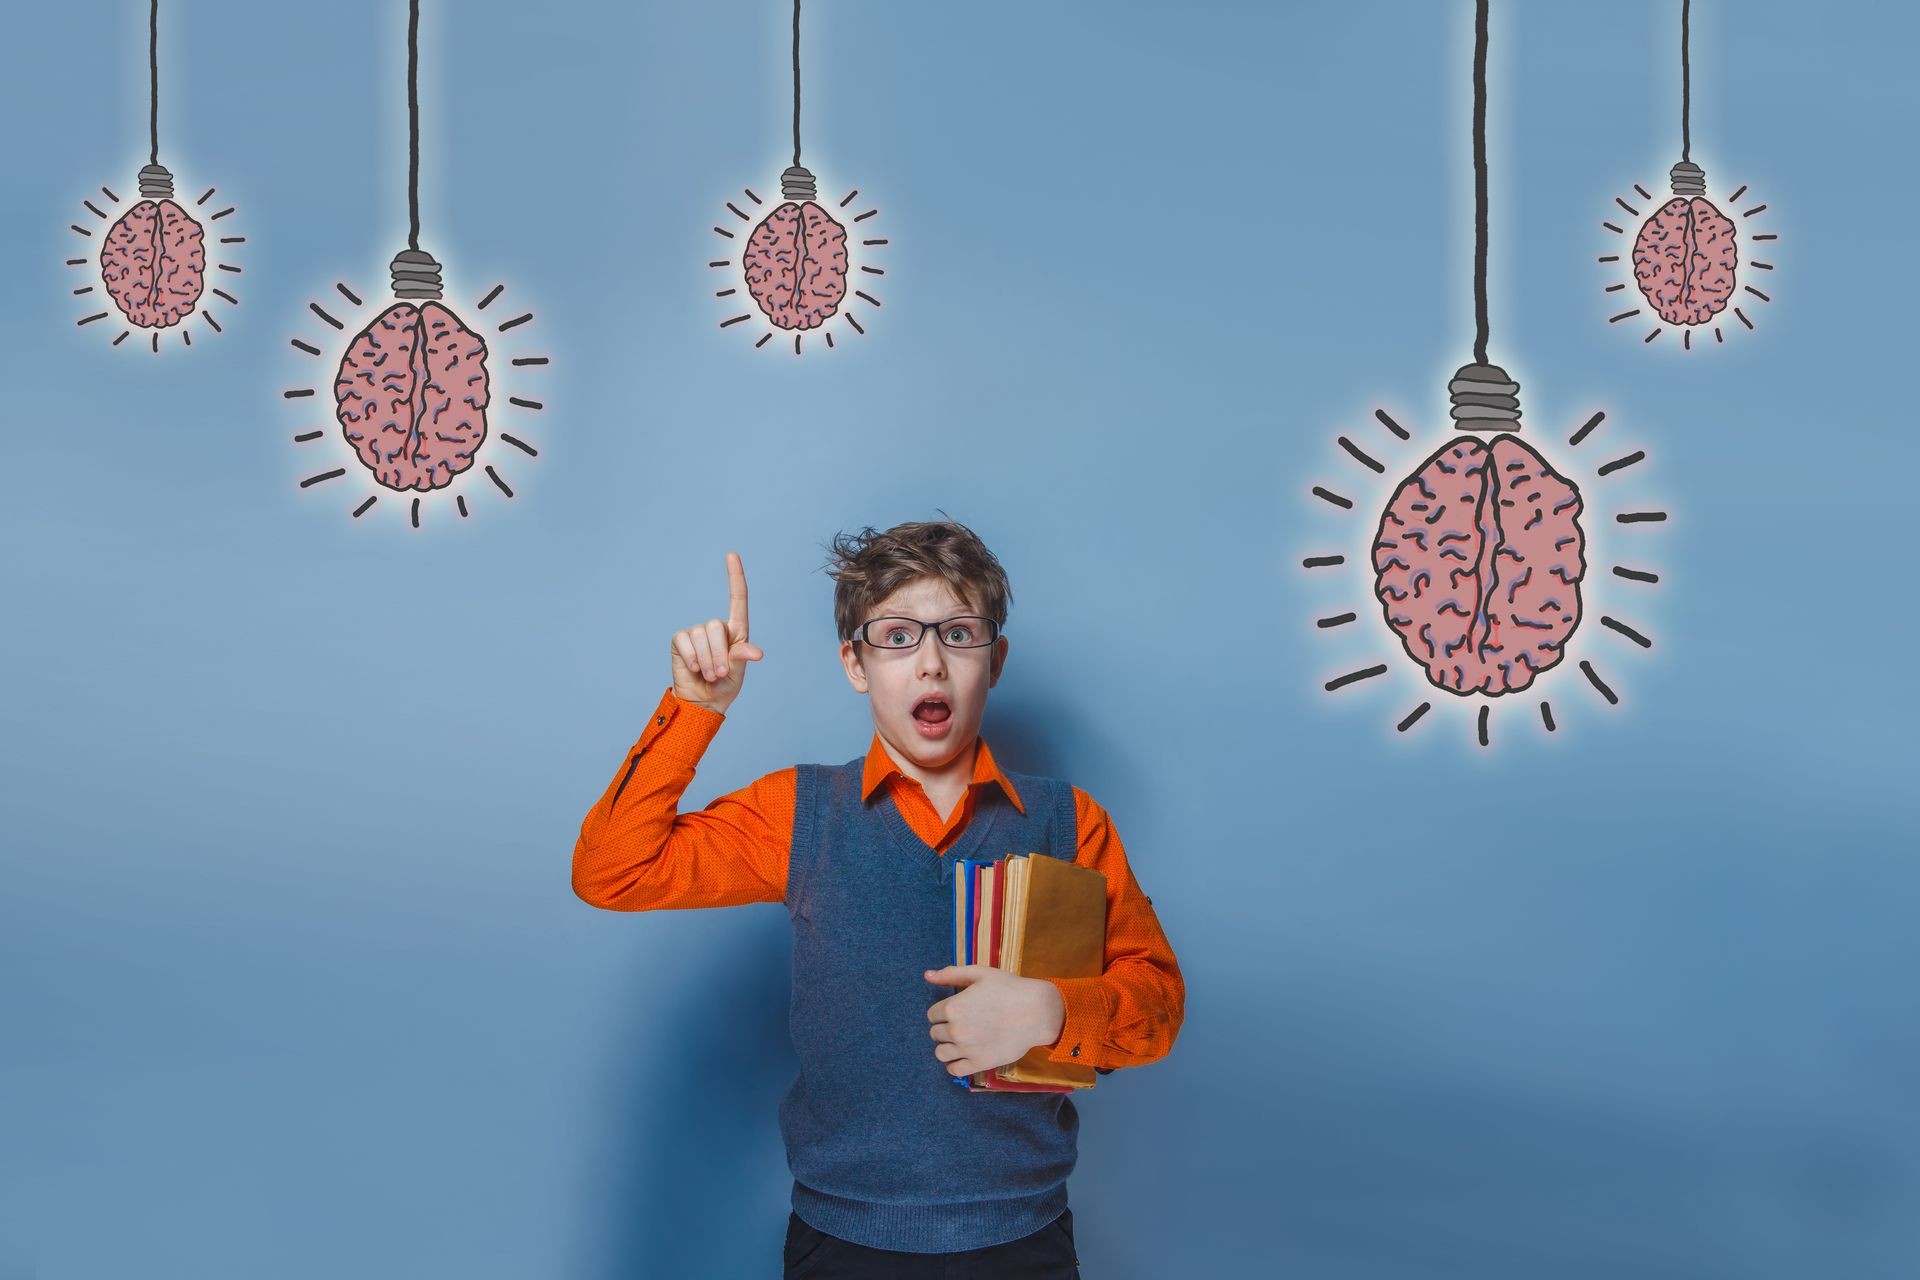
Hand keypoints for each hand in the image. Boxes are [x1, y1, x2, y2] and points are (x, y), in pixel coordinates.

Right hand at [670, 552, 763, 714]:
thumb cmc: (724, 685)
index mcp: (736, 630)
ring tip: (709, 674)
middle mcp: (715, 628)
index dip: (735, 576)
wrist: (703, 701)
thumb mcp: (738, 672)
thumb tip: (755, 653)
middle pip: (717, 627)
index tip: (731, 554)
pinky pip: (685, 641)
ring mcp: (696, 633)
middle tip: (720, 673)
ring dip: (707, 660)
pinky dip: (691, 658)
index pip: (737, 598)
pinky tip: (694, 669)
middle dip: (719, 654)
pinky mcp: (679, 640)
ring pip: (701, 635)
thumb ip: (742, 657)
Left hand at [924, 965, 1065, 1077]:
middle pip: (935, 1034)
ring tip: (962, 1041)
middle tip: (963, 1024)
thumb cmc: (1010, 989)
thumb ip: (951, 974)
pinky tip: (964, 1056)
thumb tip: (927, 975)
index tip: (957, 1011)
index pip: (932, 1015)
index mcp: (953, 1007)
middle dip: (945, 1028)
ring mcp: (966, 1049)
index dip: (943, 1012)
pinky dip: (954, 1064)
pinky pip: (954, 1070)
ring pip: (940, 1053)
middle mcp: (956, 1030)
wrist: (1037, 1011)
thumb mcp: (980, 974)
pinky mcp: (979, 1063)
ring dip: (947, 1047)